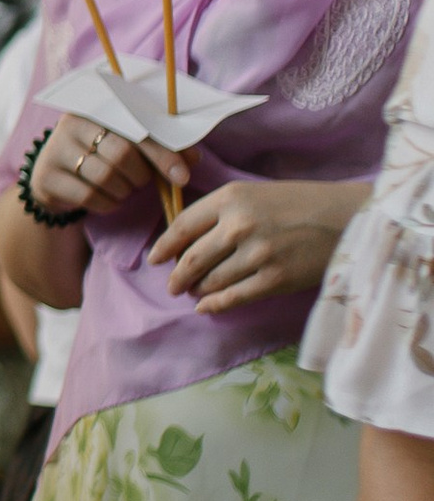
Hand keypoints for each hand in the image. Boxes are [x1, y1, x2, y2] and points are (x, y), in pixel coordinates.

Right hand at [26, 110, 185, 218]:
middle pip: (122, 152)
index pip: (138, 127)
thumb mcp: (130, 146)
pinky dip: (107, 203)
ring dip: (124, 190)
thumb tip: (194, 158)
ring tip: (123, 188)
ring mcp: (56, 148)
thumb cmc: (100, 156)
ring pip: (105, 176)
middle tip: (142, 181)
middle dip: (141, 175)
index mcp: (99, 106)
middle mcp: (74, 121)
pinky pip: (88, 196)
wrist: (54, 178)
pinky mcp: (47, 175)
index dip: (163, 153)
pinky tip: (107, 198)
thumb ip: (160, 147)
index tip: (183, 177)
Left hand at [149, 178, 358, 312]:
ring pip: (210, 281)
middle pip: (191, 259)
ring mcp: (257, 254)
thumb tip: (187, 240)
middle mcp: (239, 225)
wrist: (346, 218)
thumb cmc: (300, 202)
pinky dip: (214, 305)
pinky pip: (233, 297)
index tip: (155, 258)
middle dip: (176, 276)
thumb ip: (221, 212)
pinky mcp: (274, 279)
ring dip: (197, 290)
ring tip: (194, 293)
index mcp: (230, 198)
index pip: (182, 226)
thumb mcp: (255, 193)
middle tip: (172, 285)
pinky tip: (206, 307)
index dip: (164, 246)